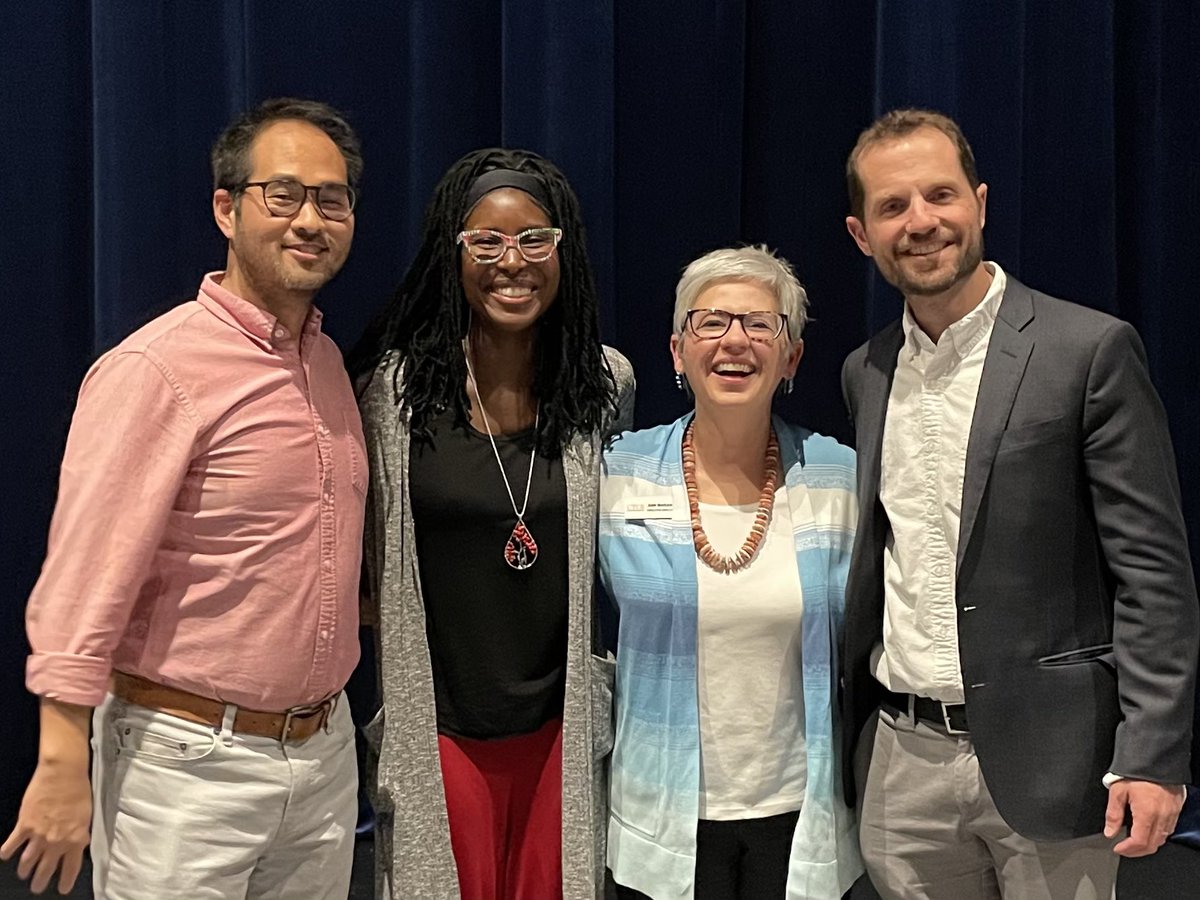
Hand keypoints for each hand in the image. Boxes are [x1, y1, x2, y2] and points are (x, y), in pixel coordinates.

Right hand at [0, 760, 90, 894]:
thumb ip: (79, 833)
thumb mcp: (86, 816)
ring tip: (23, 874)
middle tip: (36, 888)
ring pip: (28, 861)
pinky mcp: (24, 825)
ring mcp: (39, 835)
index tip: (62, 889)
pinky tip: (5, 855)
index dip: (65, 880)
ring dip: (25, 870)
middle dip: (40, 881)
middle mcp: (57, 841)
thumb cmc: (79, 791)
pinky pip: (13, 844)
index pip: (71, 867)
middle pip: (46, 868)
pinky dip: (7, 851)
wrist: (63, 774)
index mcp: (75, 839)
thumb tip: (78, 844)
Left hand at [1104, 778, 1183, 856]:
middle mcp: (1162, 817)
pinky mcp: (1176, 809)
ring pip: (1162, 839)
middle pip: (1152, 845)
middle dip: (1136, 851)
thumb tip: (1109, 832)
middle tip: (1124, 849)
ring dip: (1148, 844)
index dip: (1127, 850)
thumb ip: (1113, 814)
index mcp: (1147, 813)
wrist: (1156, 759)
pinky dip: (1157, 835)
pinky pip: (1169, 829)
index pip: (1140, 842)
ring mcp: (1172, 814)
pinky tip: (1147, 830)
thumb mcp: (1118, 790)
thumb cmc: (1137, 772)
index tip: (1117, 848)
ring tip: (1133, 842)